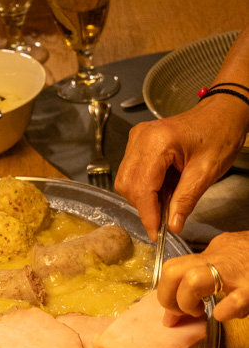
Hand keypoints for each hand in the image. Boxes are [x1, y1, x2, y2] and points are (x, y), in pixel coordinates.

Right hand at [115, 96, 247, 240]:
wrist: (222, 113)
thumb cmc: (219, 134)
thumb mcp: (206, 172)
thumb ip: (186, 200)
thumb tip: (173, 226)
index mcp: (158, 142)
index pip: (142, 187)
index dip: (147, 214)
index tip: (155, 234)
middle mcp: (141, 138)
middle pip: (128, 185)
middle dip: (144, 206)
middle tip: (163, 220)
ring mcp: (137, 138)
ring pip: (126, 180)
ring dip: (142, 198)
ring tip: (165, 201)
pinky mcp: (138, 142)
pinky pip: (130, 172)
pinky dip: (143, 187)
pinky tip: (161, 189)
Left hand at [157, 231, 248, 321]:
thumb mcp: (229, 256)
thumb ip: (204, 277)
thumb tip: (175, 313)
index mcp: (212, 253)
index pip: (172, 268)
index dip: (165, 293)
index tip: (173, 313)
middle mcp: (219, 259)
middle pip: (173, 272)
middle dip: (169, 299)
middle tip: (184, 312)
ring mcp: (237, 274)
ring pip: (194, 280)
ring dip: (189, 303)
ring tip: (202, 312)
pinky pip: (233, 302)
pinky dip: (225, 311)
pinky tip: (227, 313)